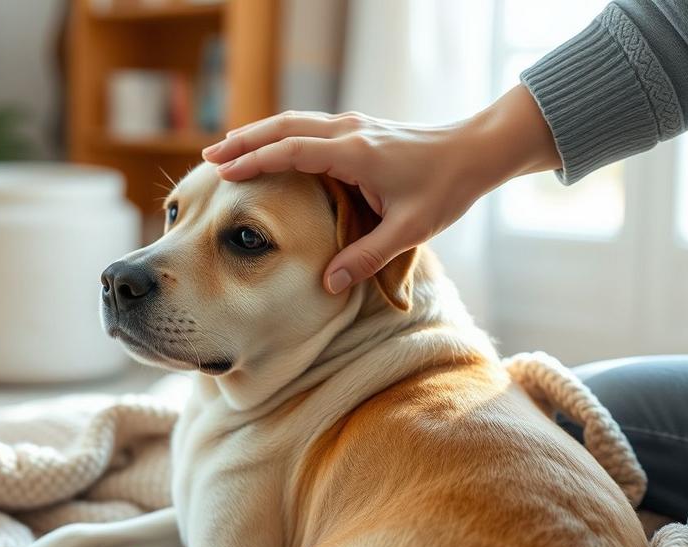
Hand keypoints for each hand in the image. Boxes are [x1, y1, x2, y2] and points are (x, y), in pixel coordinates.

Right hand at [202, 85, 560, 293]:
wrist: (477, 151)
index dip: (255, 160)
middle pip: (284, 126)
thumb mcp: (409, 230)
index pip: (292, 151)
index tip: (223, 170)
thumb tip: (327, 283)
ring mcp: (354, 126)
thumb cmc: (446, 189)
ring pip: (295, 121)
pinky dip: (281, 134)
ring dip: (260, 133)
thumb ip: (366, 257)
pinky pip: (310, 126)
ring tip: (228, 149)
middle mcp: (350, 132)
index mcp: (356, 154)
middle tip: (210, 154)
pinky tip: (271, 149)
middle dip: (245, 140)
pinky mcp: (360, 130)